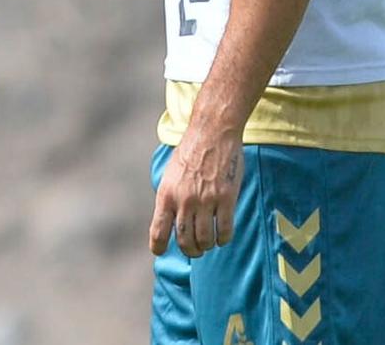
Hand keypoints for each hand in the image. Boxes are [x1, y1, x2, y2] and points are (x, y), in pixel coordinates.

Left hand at [149, 126, 243, 258]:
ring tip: (209, 242)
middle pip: (185, 241)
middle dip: (190, 251)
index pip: (158, 231)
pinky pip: (225, 230)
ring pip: (205, 239)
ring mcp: (206, 200)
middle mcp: (185, 200)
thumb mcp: (170, 175)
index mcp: (167, 194)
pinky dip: (223, 239)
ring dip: (207, 245)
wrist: (213, 132)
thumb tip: (171, 222)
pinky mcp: (226, 198)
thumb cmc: (191, 152)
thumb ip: (170, 198)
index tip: (161, 252)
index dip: (159, 247)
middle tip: (195, 250)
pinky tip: (223, 237)